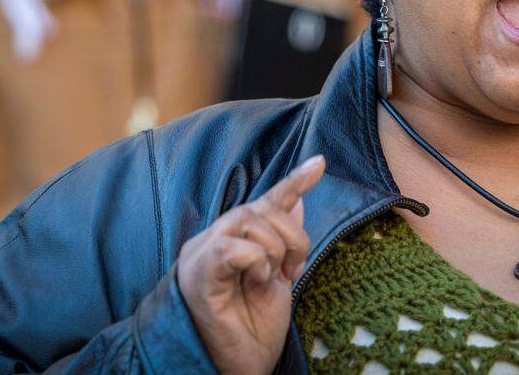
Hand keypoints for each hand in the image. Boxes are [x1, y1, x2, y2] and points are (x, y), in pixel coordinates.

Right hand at [177, 155, 325, 373]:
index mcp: (232, 240)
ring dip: (274, 251)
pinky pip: (232, 246)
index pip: (265, 202)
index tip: (321, 163)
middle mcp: (213, 240)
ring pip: (248, 220)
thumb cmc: (252, 330)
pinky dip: (255, 261)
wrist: (237, 367)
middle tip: (290, 273)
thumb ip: (284, 241)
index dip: (293, 181)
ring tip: (268, 281)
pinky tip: (256, 281)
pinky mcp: (198, 274)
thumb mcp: (279, 279)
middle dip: (290, 237)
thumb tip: (298, 200)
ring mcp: (201, 254)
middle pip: (260, 208)